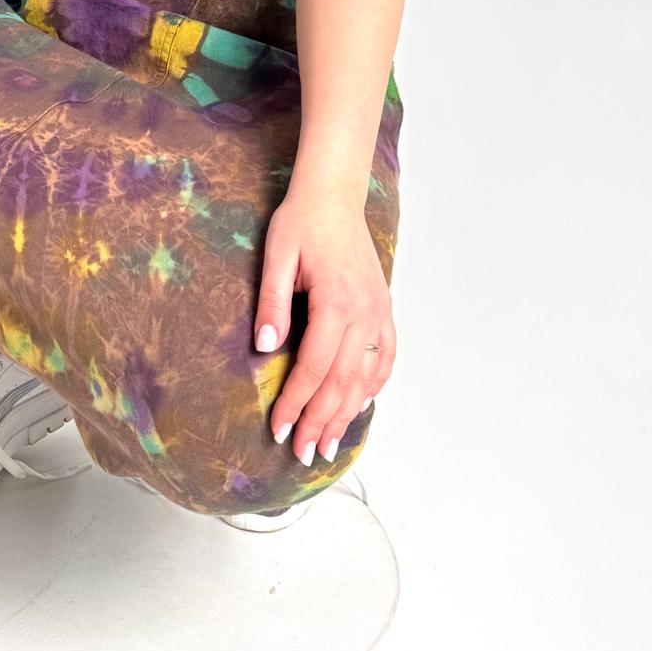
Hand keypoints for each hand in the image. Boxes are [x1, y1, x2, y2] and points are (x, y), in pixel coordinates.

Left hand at [253, 178, 395, 465]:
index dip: (295, 403)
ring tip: (330, 445)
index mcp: (335, 302)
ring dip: (347, 414)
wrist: (333, 195)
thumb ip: (272, 304)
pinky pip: (386, 357)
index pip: (314, 369)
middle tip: (304, 454)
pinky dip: (374, 386)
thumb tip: (265, 350)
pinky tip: (360, 406)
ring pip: (366, 377)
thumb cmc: (301, 222)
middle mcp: (364, 313)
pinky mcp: (383, 308)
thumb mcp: (276, 257)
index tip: (278, 430)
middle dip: (320, 422)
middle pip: (342, 382)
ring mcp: (379, 312)